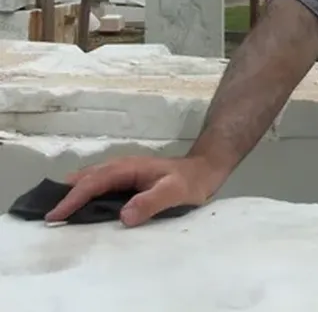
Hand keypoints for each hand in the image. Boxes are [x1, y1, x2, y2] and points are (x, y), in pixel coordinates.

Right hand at [45, 155, 223, 227]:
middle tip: (48, 214)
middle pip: (87, 178)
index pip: (94, 183)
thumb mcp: (175, 192)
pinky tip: (81, 206)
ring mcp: (124, 171)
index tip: (55, 216)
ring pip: (91, 179)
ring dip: (73, 192)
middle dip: (66, 194)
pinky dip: (85, 193)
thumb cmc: (190, 182)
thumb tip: (123, 216)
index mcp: (128, 168)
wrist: (204, 170)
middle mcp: (122, 166)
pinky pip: (99, 184)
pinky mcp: (127, 179)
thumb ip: (151, 202)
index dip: (73, 199)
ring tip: (57, 210)